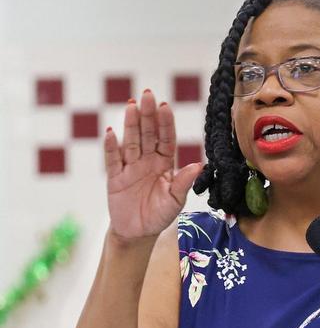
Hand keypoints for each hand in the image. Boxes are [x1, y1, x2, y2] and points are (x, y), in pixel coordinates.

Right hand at [105, 89, 201, 241]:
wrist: (139, 232)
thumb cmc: (160, 214)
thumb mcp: (175, 200)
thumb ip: (183, 181)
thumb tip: (199, 165)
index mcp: (164, 164)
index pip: (166, 139)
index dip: (165, 124)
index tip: (166, 106)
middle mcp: (147, 161)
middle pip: (147, 134)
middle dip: (148, 115)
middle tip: (147, 94)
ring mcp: (130, 167)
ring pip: (130, 141)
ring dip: (131, 124)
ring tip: (131, 105)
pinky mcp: (115, 177)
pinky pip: (112, 159)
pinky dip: (111, 146)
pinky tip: (111, 132)